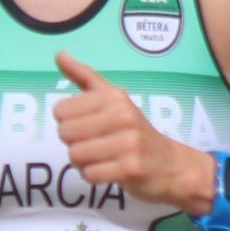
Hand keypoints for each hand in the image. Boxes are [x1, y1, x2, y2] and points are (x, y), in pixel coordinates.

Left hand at [50, 53, 211, 210]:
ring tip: (102, 158)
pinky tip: (109, 170)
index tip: (88, 125)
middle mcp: (122, 115)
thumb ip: (84, 77)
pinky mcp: (130, 168)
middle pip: (65, 134)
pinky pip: (89, 174)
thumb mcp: (113, 99)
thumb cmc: (134, 131)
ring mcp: (128, 142)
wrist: (170, 165)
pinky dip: (93, 176)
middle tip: (96, 144)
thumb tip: (59, 54)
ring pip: (75, 155)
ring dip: (83, 162)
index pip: (61, 111)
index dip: (68, 122)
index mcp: (114, 96)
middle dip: (74, 144)